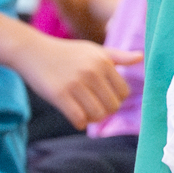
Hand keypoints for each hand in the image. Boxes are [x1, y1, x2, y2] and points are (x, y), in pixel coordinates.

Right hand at [19, 32, 139, 127]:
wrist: (33, 52)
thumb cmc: (68, 53)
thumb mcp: (94, 50)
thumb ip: (118, 56)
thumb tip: (140, 57)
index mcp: (103, 61)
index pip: (124, 93)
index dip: (116, 99)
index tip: (104, 97)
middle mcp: (92, 71)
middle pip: (113, 106)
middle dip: (105, 111)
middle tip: (94, 107)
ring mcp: (75, 83)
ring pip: (98, 115)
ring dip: (93, 119)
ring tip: (85, 112)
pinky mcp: (59, 94)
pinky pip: (79, 119)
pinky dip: (79, 122)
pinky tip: (75, 116)